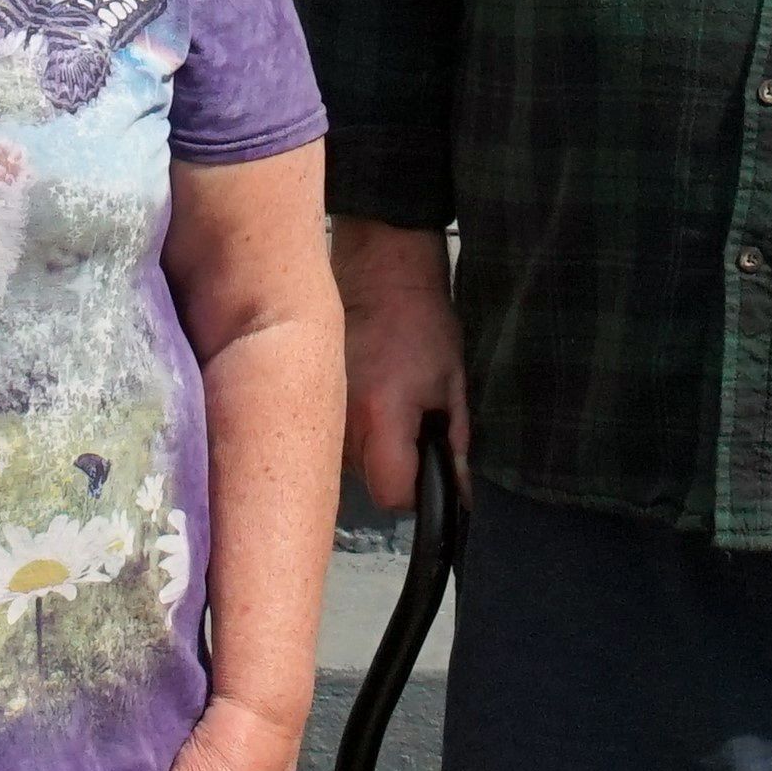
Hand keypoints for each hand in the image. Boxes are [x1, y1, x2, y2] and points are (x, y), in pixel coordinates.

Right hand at [339, 223, 469, 513]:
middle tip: (415, 427)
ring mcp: (320, 412)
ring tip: (392, 406)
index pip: (393, 494)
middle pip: (371, 484)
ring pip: (353, 465)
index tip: (432, 467)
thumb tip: (461, 496)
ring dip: (376, 450)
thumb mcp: (452, 384)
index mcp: (380, 416)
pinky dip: (357, 433)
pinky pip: (338, 441)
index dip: (418, 491)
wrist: (377, 275)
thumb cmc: (422, 323)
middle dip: (398, 468)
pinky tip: (371, 399)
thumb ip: (455, 444)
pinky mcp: (310, 402)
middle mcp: (341, 422)